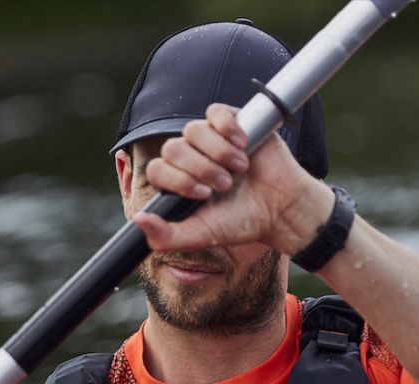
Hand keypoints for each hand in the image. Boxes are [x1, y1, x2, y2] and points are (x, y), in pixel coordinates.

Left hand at [132, 103, 333, 256]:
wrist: (280, 209)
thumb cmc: (242, 222)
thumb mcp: (201, 235)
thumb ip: (167, 236)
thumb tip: (138, 219)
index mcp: (179, 182)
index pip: (158, 169)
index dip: (178, 180)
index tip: (204, 195)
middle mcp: (191, 158)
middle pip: (173, 148)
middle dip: (200, 170)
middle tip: (225, 186)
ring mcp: (210, 139)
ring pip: (193, 130)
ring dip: (217, 154)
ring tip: (240, 169)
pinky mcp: (231, 122)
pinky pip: (215, 113)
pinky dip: (227, 129)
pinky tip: (242, 144)